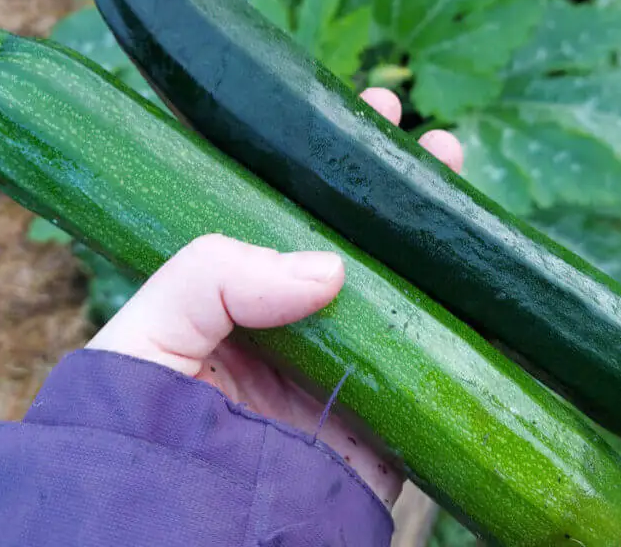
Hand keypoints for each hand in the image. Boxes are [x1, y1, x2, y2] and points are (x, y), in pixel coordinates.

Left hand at [86, 88, 462, 507]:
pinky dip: (467, 328)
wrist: (169, 540)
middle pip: (352, 242)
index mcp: (232, 298)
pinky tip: (488, 280)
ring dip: (432, 238)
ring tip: (455, 171)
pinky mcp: (380, 430)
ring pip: (400, 295)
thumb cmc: (132, 434)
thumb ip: (214, 276)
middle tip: (419, 137)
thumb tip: (330, 266)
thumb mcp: (149, 332)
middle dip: (388, 187)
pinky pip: (433, 374)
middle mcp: (291, 329)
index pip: (282, 210)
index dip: (317, 162)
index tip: (352, 116)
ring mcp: (341, 377)